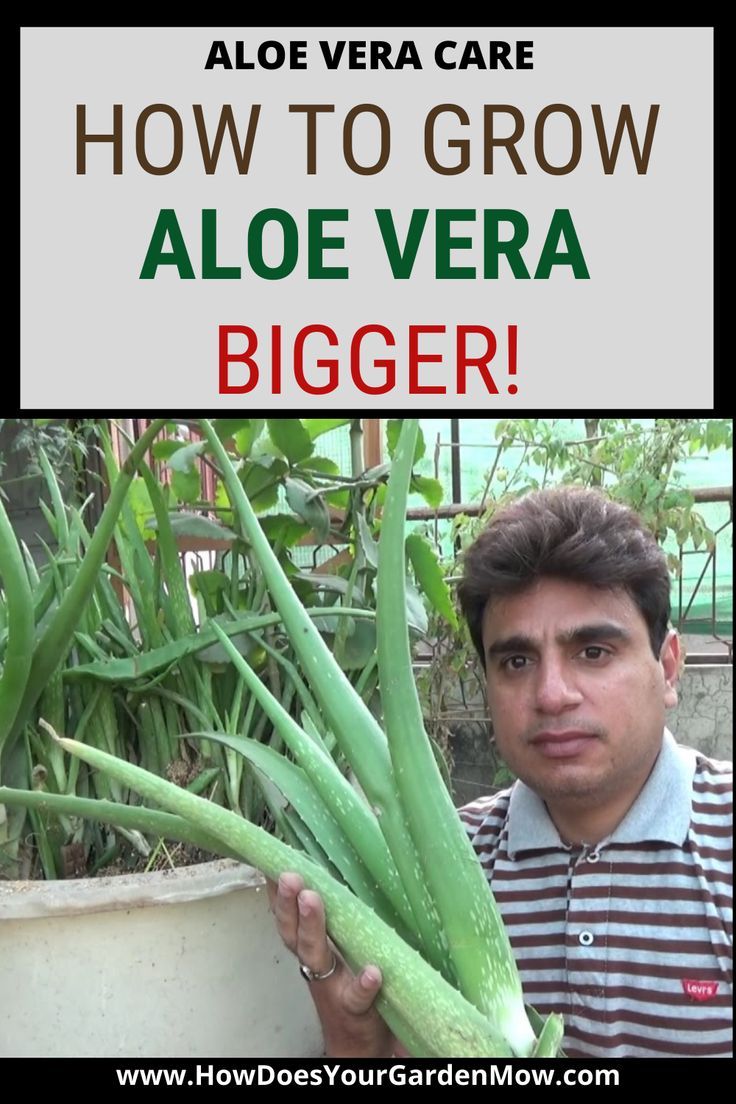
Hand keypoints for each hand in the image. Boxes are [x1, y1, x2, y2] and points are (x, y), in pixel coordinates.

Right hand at [268, 872, 394, 1057]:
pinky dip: (364, 985)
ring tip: (312, 899)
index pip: (289, 918)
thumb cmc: (352, 987)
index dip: (277, 894)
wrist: (360, 1045)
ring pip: (316, 955)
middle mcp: (316, 965)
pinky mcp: (357, 1009)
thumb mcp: (339, 951)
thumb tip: (332, 876)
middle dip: (288, 904)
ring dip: (312, 927)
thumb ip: (334, 921)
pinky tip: (373, 972)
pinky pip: (359, 997)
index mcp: (312, 949)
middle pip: (294, 932)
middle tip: (289, 876)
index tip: (271, 862)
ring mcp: (334, 986)